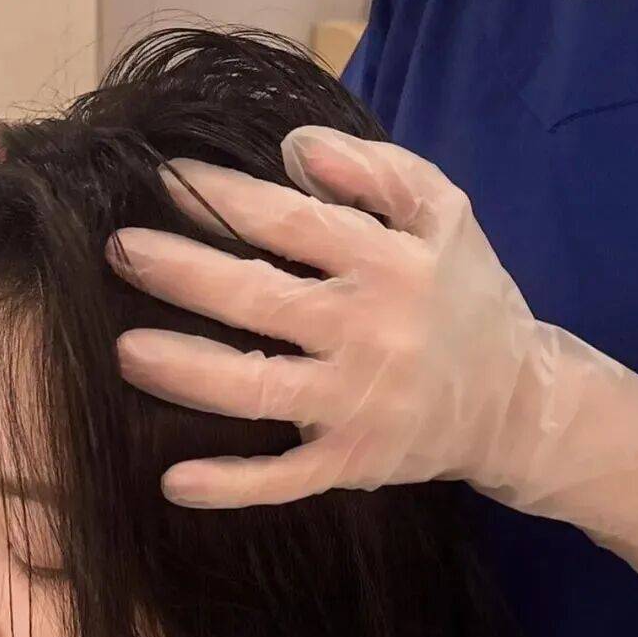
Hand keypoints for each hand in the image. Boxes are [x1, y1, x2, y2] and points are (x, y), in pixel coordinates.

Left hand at [106, 126, 541, 506]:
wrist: (516, 402)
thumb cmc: (464, 297)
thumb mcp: (443, 213)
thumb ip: (374, 171)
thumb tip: (291, 149)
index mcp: (389, 265)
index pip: (292, 224)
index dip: (225, 200)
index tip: (166, 181)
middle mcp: (369, 334)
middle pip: (259, 301)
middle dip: (183, 274)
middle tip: (121, 252)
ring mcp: (357, 407)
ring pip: (259, 390)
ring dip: (188, 372)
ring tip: (126, 352)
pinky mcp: (351, 464)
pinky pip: (283, 481)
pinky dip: (231, 486)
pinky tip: (173, 483)